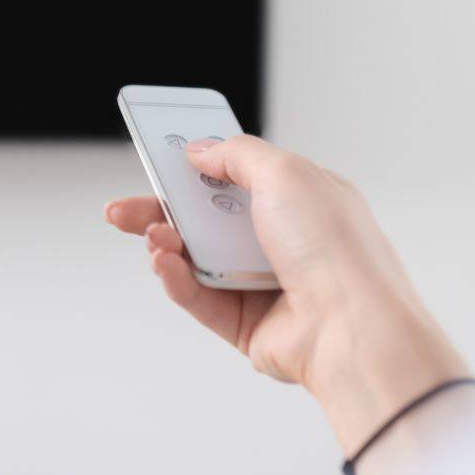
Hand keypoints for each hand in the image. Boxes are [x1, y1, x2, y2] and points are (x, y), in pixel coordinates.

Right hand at [105, 136, 473, 463]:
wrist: (353, 325)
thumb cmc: (336, 248)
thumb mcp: (284, 172)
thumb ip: (236, 154)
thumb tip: (200, 149)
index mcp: (301, 200)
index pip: (239, 177)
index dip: (199, 167)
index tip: (161, 161)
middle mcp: (284, 241)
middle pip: (207, 220)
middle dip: (161, 211)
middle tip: (121, 209)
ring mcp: (265, 284)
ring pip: (198, 260)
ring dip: (168, 245)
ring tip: (152, 237)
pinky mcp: (248, 324)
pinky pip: (200, 298)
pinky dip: (177, 279)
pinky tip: (162, 263)